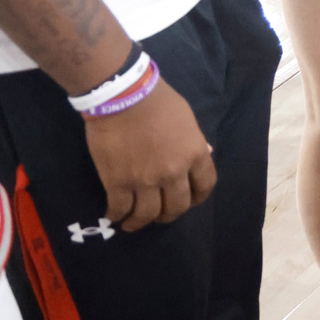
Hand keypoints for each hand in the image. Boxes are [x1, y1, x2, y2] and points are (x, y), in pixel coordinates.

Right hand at [81, 78, 216, 230]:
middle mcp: (174, 172)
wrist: (123, 96)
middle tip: (160, 215)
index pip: (204, 186)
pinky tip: (114, 215)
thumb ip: (194, 142)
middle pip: (177, 207)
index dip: (197, 198)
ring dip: (141, 222)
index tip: (189, 201)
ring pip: (147, 215)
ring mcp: (145, 180)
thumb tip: (203, 155)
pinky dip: (117, 216)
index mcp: (194, 154)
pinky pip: (120, 209)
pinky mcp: (118, 183)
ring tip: (133, 223)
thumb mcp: (187, 120)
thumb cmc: (158, 102)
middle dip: (169, 215)